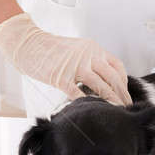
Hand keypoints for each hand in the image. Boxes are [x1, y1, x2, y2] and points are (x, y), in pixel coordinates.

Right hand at [0, 13, 131, 105]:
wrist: (28, 43)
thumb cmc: (51, 49)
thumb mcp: (77, 49)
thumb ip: (91, 61)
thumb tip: (102, 80)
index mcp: (93, 49)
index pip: (117, 66)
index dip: (124, 82)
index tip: (125, 93)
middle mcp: (88, 56)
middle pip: (112, 78)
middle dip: (122, 95)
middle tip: (126, 107)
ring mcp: (75, 66)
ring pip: (100, 86)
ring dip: (111, 101)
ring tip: (116, 111)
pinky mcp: (61, 77)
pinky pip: (78, 93)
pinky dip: (87, 103)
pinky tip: (92, 110)